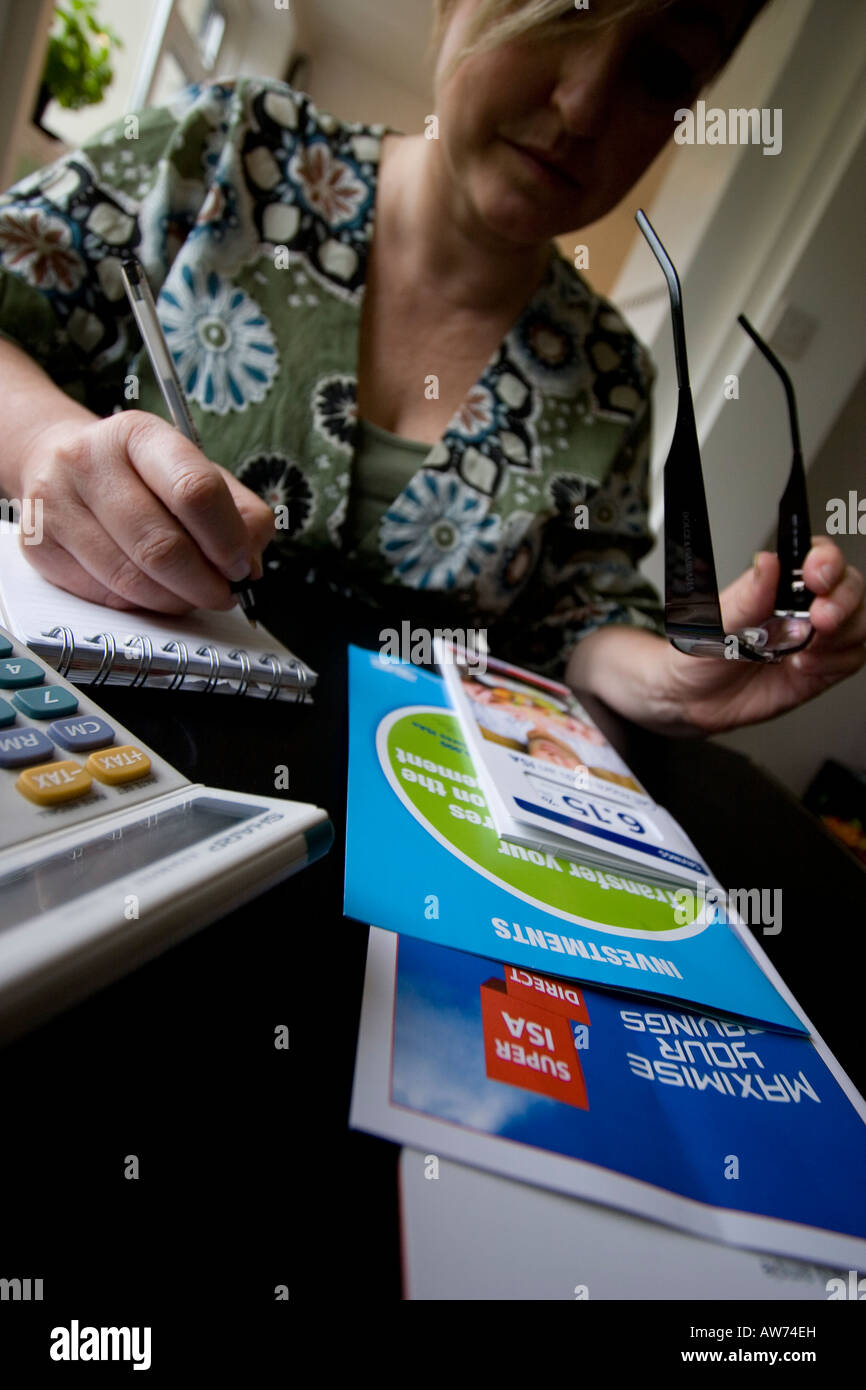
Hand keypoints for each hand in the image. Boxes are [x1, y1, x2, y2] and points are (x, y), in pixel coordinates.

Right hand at [18, 410, 275, 613]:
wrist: (61, 461)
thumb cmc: (141, 475)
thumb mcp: (195, 471)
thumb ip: (238, 514)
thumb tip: (248, 568)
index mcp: (139, 435)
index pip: (195, 491)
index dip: (227, 540)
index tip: (241, 566)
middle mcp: (89, 462)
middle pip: (161, 546)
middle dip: (204, 584)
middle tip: (223, 594)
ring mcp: (57, 504)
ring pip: (132, 580)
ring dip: (176, 601)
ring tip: (192, 595)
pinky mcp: (39, 546)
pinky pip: (105, 596)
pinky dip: (141, 605)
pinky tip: (152, 591)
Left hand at [660, 539, 865, 733]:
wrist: (693, 699)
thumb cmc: (700, 652)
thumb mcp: (716, 623)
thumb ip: (748, 597)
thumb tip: (767, 563)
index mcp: (778, 582)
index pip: (818, 556)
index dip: (826, 560)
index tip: (816, 574)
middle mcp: (803, 604)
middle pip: (849, 585)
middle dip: (842, 599)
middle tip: (819, 618)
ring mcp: (817, 636)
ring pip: (859, 621)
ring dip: (840, 634)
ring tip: (803, 649)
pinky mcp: (824, 667)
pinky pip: (851, 657)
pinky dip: (834, 662)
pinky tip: (804, 666)